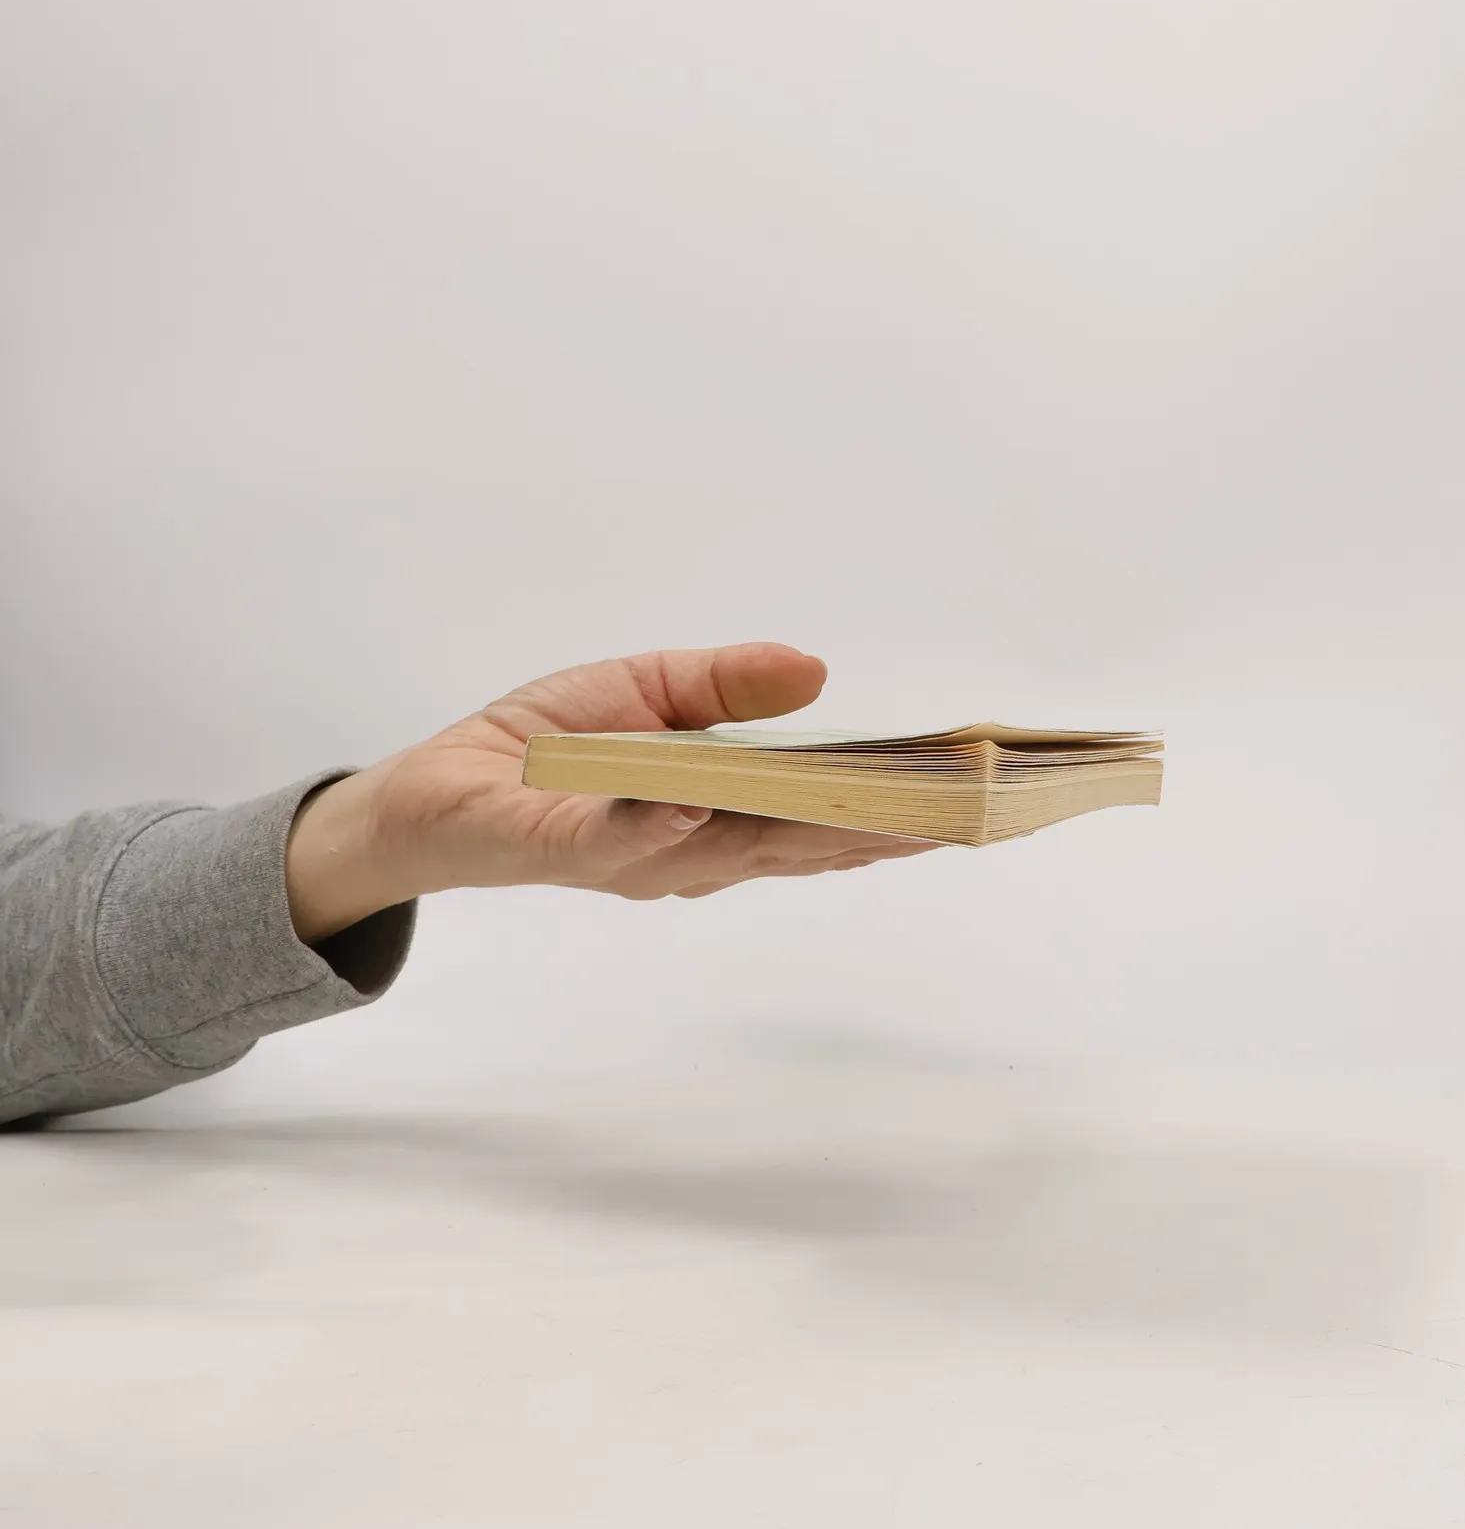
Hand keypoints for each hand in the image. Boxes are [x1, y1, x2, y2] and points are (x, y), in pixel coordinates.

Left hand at [284, 643, 936, 942]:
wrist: (437, 786)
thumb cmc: (549, 745)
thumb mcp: (652, 690)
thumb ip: (729, 684)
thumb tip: (817, 671)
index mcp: (719, 818)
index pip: (817, 818)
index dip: (889, 812)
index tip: (962, 797)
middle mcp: (688, 853)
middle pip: (794, 846)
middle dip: (873, 831)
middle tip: (952, 815)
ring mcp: (631, 857)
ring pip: (722, 851)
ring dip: (791, 833)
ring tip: (869, 813)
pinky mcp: (559, 847)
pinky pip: (614, 840)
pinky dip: (656, 827)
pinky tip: (697, 807)